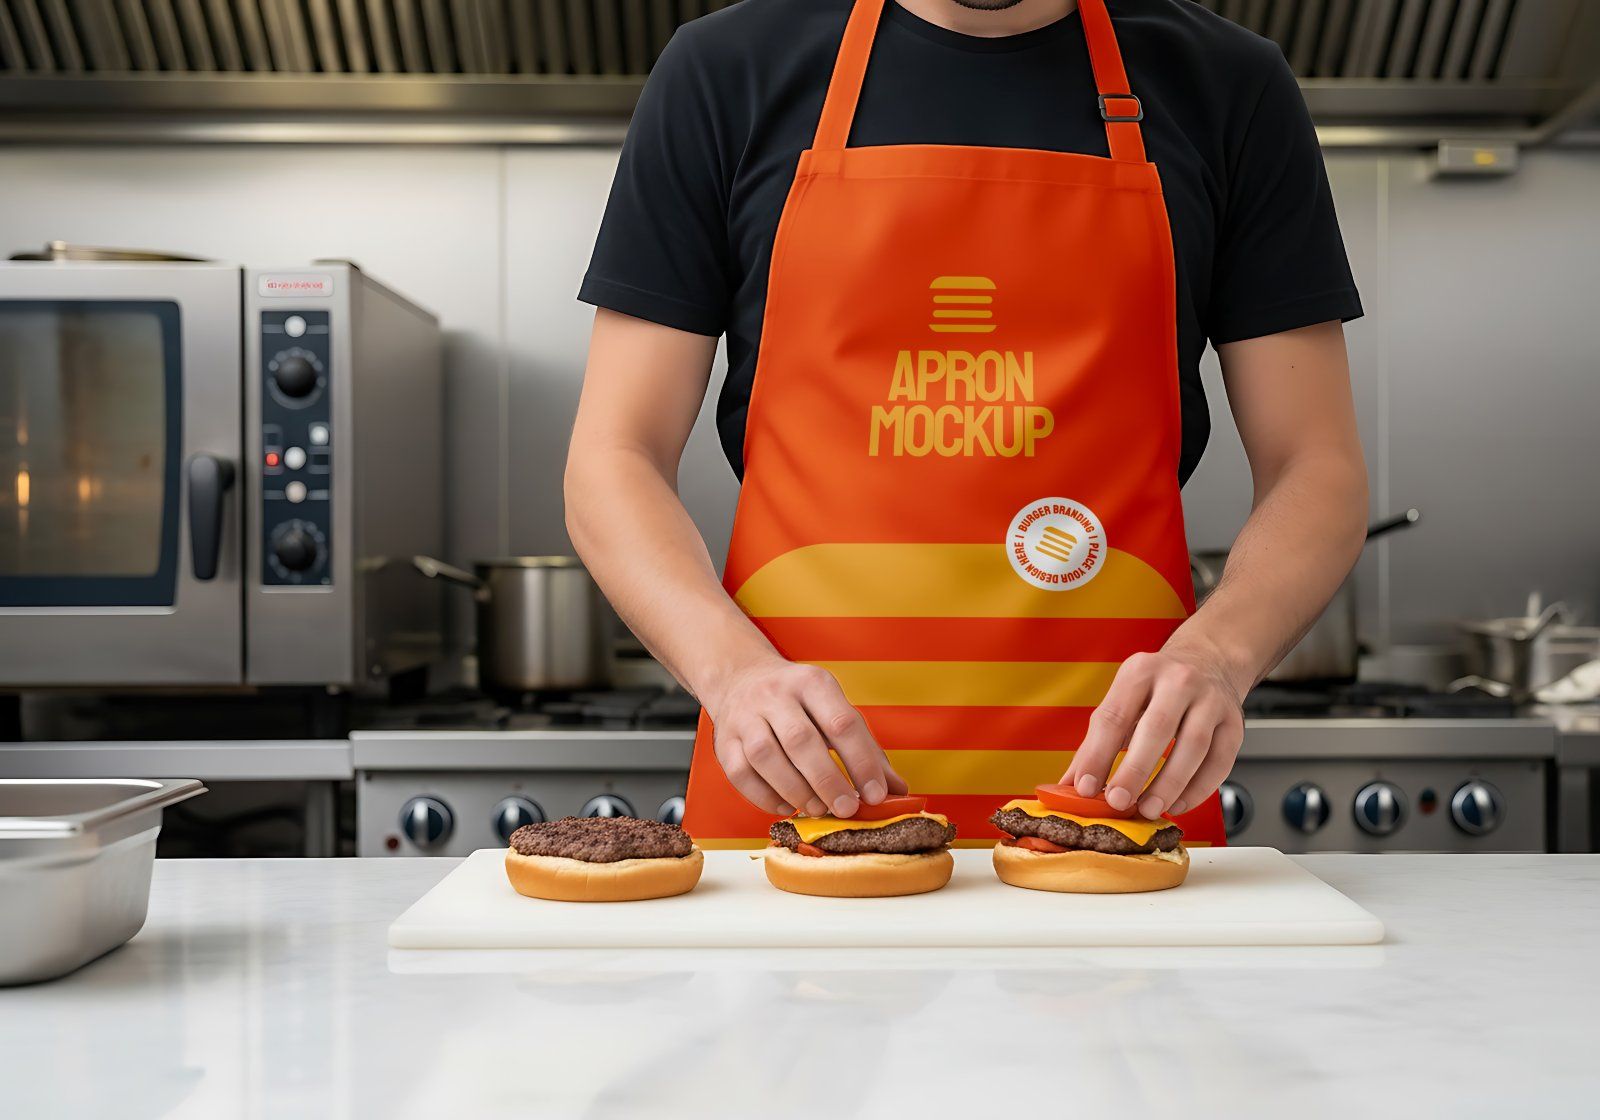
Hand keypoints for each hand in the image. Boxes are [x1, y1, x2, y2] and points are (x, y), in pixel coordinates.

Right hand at [702, 655, 906, 817]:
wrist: (741, 678)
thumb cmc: (799, 702)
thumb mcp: (834, 709)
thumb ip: (866, 749)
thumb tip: (898, 792)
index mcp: (812, 683)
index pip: (841, 722)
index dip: (861, 762)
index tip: (876, 794)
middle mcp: (776, 695)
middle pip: (801, 740)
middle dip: (828, 780)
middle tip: (846, 809)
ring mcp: (745, 717)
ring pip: (767, 757)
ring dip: (796, 790)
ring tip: (817, 809)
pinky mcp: (723, 740)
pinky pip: (741, 773)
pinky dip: (765, 796)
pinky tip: (786, 806)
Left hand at [1064, 642, 1246, 820]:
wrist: (1209, 661)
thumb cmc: (1157, 688)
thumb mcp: (1123, 699)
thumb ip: (1097, 741)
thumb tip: (1071, 785)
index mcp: (1140, 671)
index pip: (1114, 716)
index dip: (1098, 755)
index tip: (1085, 787)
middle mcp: (1178, 680)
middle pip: (1156, 728)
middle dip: (1135, 770)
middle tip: (1119, 802)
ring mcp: (1211, 700)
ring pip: (1193, 746)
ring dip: (1169, 784)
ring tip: (1149, 809)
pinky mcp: (1234, 723)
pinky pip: (1219, 761)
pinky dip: (1198, 789)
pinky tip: (1178, 804)